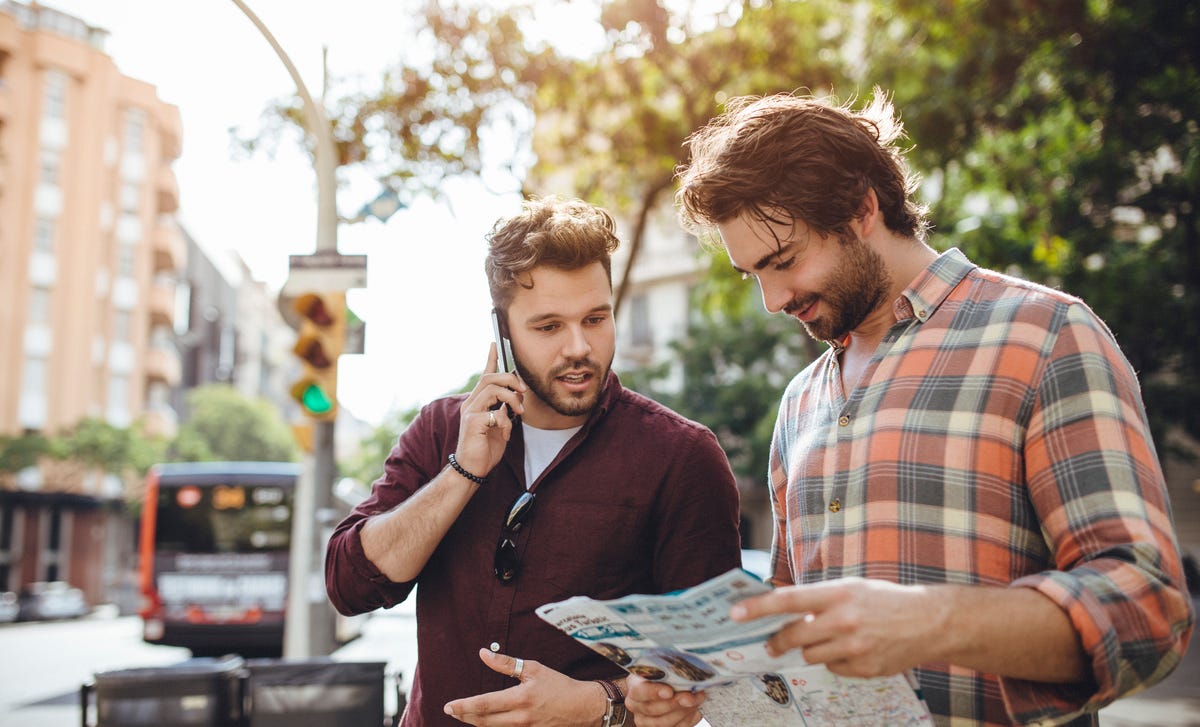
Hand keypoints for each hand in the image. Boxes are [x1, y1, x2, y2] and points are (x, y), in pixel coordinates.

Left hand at [443, 649, 604, 725]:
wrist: (584, 708)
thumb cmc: (559, 685)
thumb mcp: (534, 669)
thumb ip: (506, 663)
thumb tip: (483, 653)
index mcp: (520, 698)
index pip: (484, 704)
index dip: (464, 706)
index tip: (449, 705)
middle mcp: (521, 718)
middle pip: (484, 721)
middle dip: (464, 716)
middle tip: (451, 710)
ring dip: (476, 723)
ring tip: (465, 715)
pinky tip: (485, 723)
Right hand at [454, 344, 526, 478]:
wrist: (472, 469)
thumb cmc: (485, 448)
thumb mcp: (500, 425)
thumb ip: (505, 409)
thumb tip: (517, 395)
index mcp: (478, 402)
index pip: (484, 375)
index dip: (491, 359)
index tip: (495, 344)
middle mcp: (471, 403)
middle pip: (491, 378)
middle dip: (511, 380)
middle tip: (524, 392)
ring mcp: (470, 412)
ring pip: (493, 389)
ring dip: (512, 399)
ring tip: (519, 414)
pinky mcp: (472, 422)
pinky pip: (495, 413)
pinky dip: (506, 422)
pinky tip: (505, 434)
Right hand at [624, 675, 704, 726]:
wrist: (661, 684)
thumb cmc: (661, 673)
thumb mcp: (661, 666)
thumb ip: (668, 669)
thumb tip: (684, 670)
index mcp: (634, 686)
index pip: (639, 691)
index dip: (654, 692)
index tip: (669, 691)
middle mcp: (636, 705)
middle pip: (653, 709)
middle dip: (675, 703)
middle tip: (690, 697)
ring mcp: (646, 720)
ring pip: (664, 722)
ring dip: (684, 712)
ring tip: (697, 700)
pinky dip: (688, 719)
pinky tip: (695, 710)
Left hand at [730, 577, 940, 677]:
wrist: (929, 621)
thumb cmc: (884, 599)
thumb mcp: (850, 588)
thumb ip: (818, 600)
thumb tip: (782, 610)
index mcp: (837, 594)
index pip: (787, 600)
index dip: (758, 607)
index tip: (734, 614)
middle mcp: (843, 620)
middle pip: (793, 636)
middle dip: (777, 641)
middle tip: (769, 644)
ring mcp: (854, 647)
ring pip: (810, 655)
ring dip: (810, 649)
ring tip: (829, 638)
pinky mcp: (864, 668)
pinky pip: (833, 668)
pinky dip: (835, 660)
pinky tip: (852, 649)